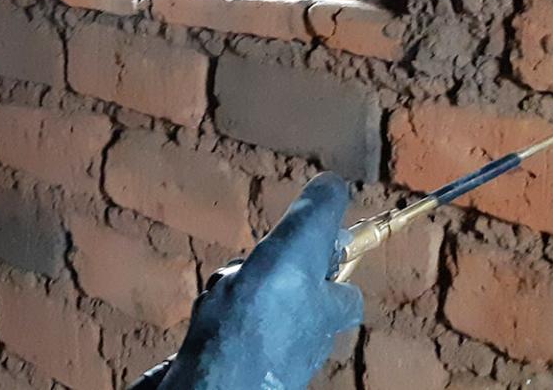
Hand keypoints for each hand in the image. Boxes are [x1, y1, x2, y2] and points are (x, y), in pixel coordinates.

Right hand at [152, 174, 363, 389]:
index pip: (347, 294)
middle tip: (250, 269)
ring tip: (222, 294)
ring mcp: (267, 355)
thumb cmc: (259, 321)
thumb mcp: (298, 248)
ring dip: (232, 291)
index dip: (332, 267)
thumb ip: (316, 215)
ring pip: (254, 310)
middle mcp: (304, 339)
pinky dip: (211, 318)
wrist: (210, 381)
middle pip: (294, 296)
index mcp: (326, 313)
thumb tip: (333, 183)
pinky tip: (205, 317)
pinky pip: (222, 331)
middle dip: (266, 273)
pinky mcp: (229, 363)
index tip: (313, 246)